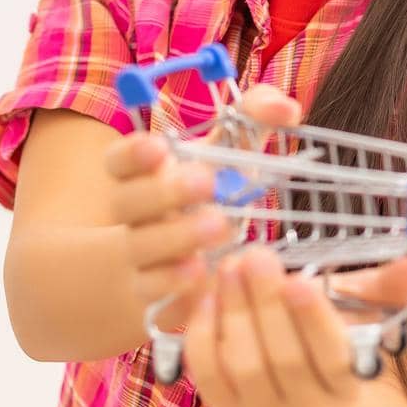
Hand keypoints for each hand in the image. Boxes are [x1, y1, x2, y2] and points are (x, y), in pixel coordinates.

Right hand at [104, 84, 304, 322]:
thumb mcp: (232, 154)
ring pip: (141, 249)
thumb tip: (288, 108)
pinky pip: (156, 295)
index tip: (161, 145)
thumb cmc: (215, 194)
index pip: (118, 160)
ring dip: (176, 238)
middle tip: (207, 182)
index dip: (132, 152)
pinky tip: (205, 275)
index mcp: (143, 174)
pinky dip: (178, 286)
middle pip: (126, 203)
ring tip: (220, 226)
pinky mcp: (155, 297)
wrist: (187, 259)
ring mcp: (140, 258)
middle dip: (164, 191)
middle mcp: (135, 216)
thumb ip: (255, 118)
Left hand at [182, 245, 406, 406]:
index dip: (313, 321)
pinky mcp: (223, 406)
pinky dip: (202, 333)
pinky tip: (207, 294)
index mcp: (346, 386)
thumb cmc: (333, 340)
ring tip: (230, 265)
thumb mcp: (364, 315)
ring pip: (242, 366)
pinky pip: (207, 374)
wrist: (299, 402)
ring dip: (233, 312)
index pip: (332, 358)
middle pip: (282, 360)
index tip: (298, 280)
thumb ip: (388, 288)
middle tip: (255, 254)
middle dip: (265, 304)